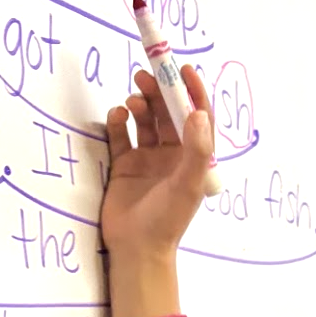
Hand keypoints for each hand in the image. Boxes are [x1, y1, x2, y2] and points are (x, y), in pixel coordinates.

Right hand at [102, 64, 212, 260]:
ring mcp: (147, 159)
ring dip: (140, 103)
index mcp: (193, 159)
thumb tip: (198, 112)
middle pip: (168, 113)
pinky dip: (118, 121)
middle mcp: (172, 156)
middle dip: (159, 91)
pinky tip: (117, 116)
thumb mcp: (188, 185)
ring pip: (145, 120)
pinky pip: (121, 134)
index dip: (192, 91)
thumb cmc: (167, 219)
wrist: (137, 248)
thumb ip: (196, 150)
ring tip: (133, 99)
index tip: (182, 67)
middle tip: (145, 75)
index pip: (197, 118)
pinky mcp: (124, 164)